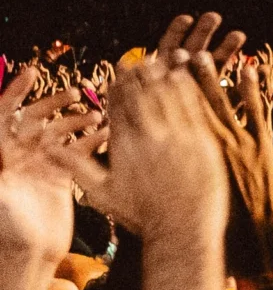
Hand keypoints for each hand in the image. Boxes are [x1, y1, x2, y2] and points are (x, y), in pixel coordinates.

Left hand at [0, 71, 102, 289]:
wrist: (27, 253)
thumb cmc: (6, 225)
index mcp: (0, 153)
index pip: (4, 112)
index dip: (16, 91)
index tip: (33, 73)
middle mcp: (18, 155)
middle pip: (35, 118)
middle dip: (53, 103)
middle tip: (74, 93)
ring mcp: (41, 164)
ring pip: (60, 132)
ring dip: (77, 120)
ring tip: (96, 116)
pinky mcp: (62, 177)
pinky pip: (78, 152)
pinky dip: (92, 141)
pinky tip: (108, 134)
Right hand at [67, 49, 229, 246]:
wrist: (183, 230)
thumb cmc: (141, 215)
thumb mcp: (102, 194)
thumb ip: (77, 167)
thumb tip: (50, 149)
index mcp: (125, 146)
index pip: (118, 106)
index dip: (118, 86)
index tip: (119, 72)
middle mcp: (151, 138)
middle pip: (143, 95)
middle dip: (140, 75)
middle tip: (140, 60)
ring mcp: (180, 138)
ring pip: (170, 96)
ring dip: (166, 74)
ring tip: (165, 59)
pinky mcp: (205, 142)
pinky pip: (198, 106)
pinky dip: (192, 87)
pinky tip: (190, 76)